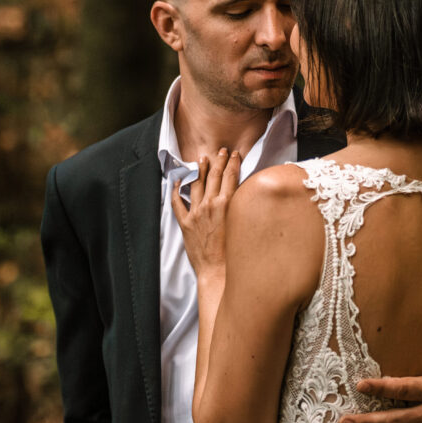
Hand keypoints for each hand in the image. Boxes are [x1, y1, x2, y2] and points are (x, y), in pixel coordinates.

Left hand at [171, 149, 240, 278]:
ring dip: (200, 169)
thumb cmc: (234, 254)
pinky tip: (177, 180)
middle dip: (219, 161)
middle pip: (215, 176)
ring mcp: (196, 213)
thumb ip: (242, 208)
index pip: (231, 177)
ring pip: (196, 184)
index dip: (233, 163)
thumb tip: (245, 195)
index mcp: (227, 205)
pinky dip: (176, 190)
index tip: (235, 154)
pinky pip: (177, 202)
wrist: (217, 271)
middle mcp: (210, 205)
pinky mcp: (185, 223)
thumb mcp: (243, 226)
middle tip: (221, 151)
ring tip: (201, 159)